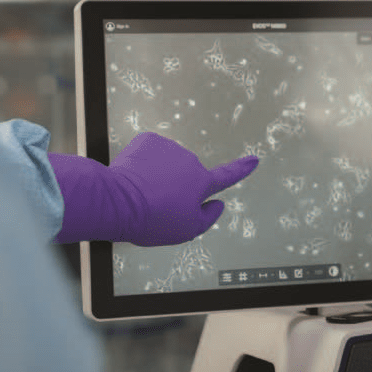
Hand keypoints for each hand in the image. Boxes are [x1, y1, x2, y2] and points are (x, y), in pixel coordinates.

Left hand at [49, 133, 258, 245]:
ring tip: (141, 192)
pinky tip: (133, 176)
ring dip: (157, 174)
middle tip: (156, 203)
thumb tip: (219, 204)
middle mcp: (190, 161)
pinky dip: (142, 162)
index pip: (227, 176)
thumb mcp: (185, 231)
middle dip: (174, 185)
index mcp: (201, 183)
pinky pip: (149, 152)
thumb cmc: (152, 220)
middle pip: (185, 174)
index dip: (242, 169)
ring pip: (166, 162)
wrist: (117, 202)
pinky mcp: (148, 140)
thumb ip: (207, 218)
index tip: (254, 159)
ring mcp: (169, 148)